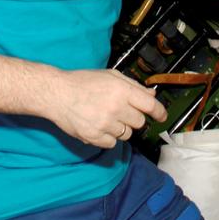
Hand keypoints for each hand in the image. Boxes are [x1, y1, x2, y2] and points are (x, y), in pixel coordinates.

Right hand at [42, 68, 166, 148]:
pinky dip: (108, 138)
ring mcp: (105, 124)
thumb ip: (134, 86)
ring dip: (120, 128)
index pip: (150, 106)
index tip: (162, 116)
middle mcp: (116, 108)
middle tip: (120, 111)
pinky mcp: (94, 137)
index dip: (160, 112)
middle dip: (133, 118)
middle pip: (139, 122)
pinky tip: (98, 126)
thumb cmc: (83, 82)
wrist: (57, 94)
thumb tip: (152, 95)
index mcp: (122, 90)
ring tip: (106, 117)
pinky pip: (112, 144)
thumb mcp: (111, 75)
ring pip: (126, 134)